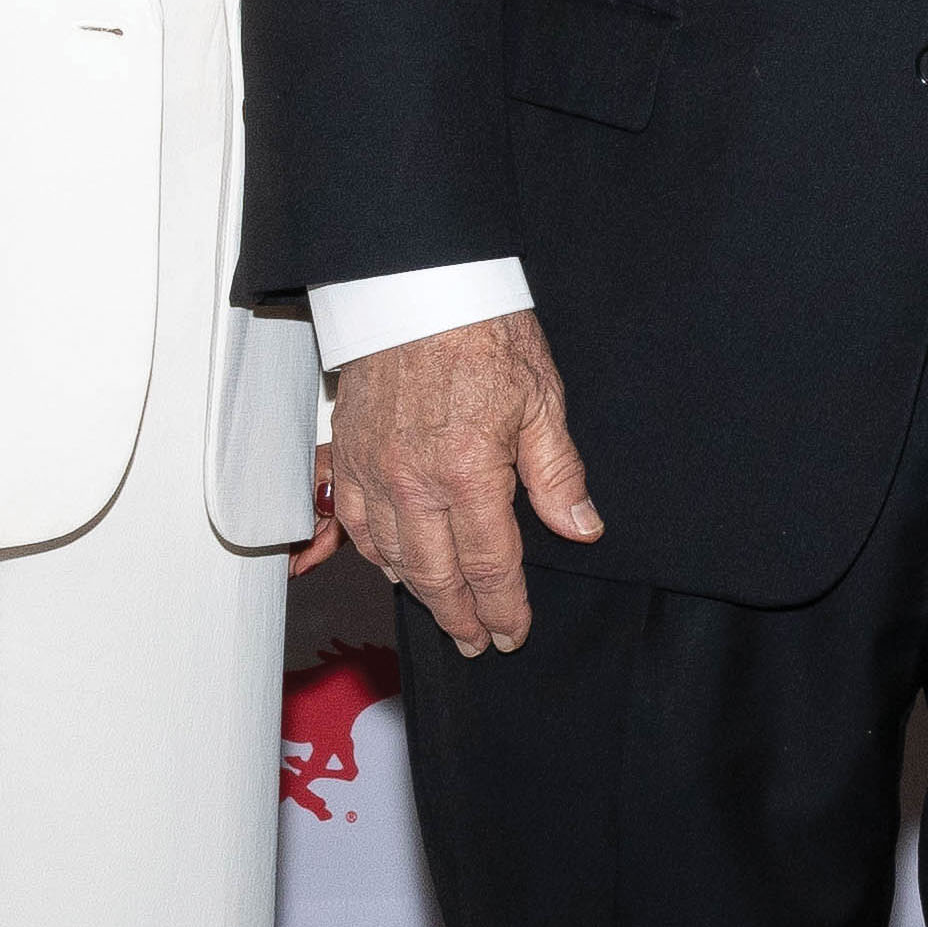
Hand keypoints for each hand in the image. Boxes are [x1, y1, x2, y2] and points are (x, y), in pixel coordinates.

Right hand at [321, 311, 601, 656]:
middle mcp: (413, 483)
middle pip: (436, 575)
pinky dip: (373, 553)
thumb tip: (582, 528)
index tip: (513, 632)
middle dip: (460, 617)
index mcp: (468, 473)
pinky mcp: (345, 453)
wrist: (417, 283)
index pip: (490, 565)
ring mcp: (372, 470)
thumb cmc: (483, 332)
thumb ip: (558, 474)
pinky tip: (393, 564)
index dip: (504, 607)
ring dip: (418, 591)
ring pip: (390, 557)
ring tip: (443, 609)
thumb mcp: (541, 400)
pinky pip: (351, 522)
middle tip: (478, 643)